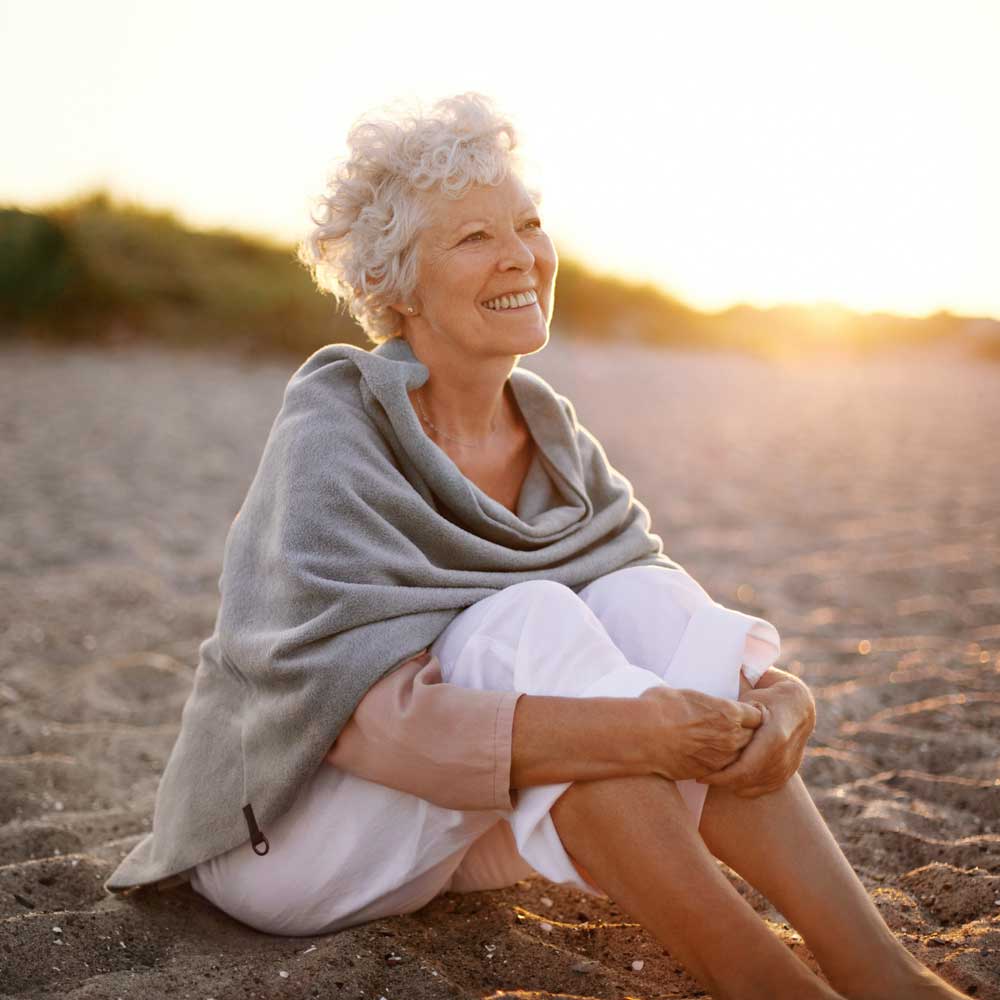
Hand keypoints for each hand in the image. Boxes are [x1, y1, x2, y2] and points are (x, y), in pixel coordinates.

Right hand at [639, 686, 765, 781]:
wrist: (643, 735)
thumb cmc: (660, 707)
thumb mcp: (686, 694)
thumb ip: (704, 702)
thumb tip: (699, 702)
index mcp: (729, 712)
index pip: (758, 716)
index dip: (752, 715)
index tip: (744, 715)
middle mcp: (731, 737)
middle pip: (754, 738)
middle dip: (748, 735)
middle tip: (734, 732)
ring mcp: (721, 758)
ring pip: (742, 757)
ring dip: (736, 753)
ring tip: (720, 746)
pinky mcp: (708, 773)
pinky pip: (724, 770)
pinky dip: (720, 766)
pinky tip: (707, 758)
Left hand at [697, 676, 815, 796]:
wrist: (798, 706)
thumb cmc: (767, 697)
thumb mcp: (751, 698)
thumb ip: (735, 713)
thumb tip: (709, 719)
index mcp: (775, 734)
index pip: (747, 765)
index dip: (724, 774)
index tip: (703, 774)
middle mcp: (785, 754)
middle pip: (751, 778)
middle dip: (725, 782)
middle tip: (703, 777)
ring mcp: (790, 765)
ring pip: (759, 785)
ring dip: (735, 786)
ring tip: (714, 779)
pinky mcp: (790, 771)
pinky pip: (768, 787)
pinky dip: (749, 789)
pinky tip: (733, 784)